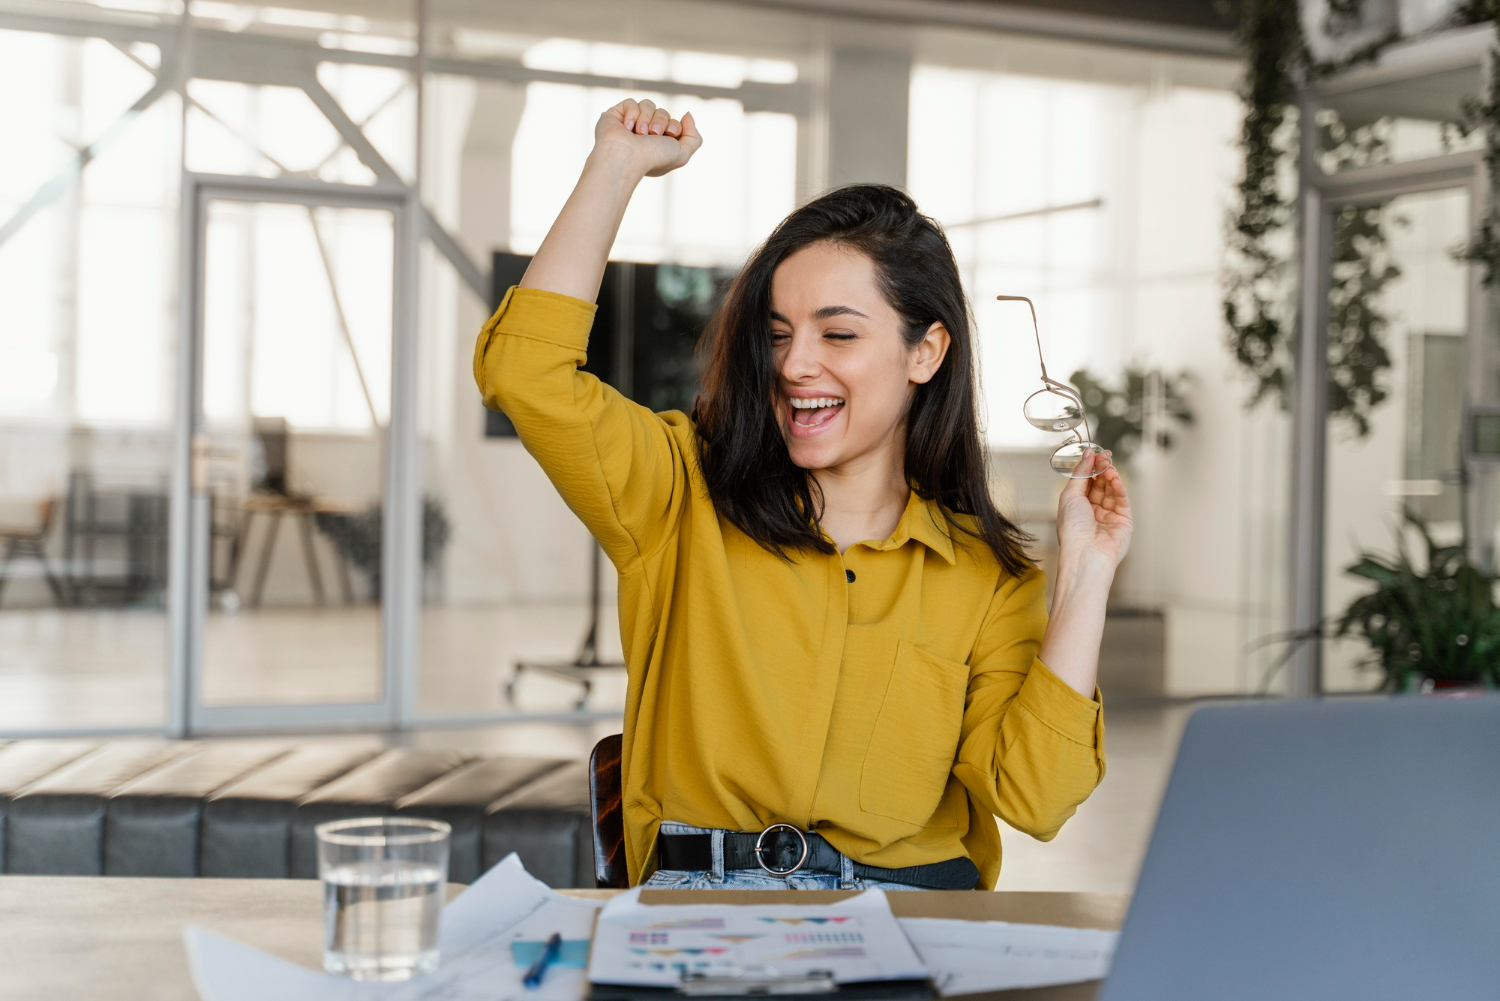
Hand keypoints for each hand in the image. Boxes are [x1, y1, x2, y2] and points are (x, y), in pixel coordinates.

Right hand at [591, 99, 701, 178]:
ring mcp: (630, 124)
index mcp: (659, 145)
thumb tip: (686, 115)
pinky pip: (630, 102)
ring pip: (648, 105)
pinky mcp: (615, 116)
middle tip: (653, 134)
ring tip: (640, 133)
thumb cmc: (654, 158)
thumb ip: (694, 137)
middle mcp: (645, 134)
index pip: (674, 123)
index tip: (670, 134)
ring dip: (647, 118)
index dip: (675, 126)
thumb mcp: (683, 153)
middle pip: (662, 112)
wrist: (627, 157)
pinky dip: (632, 113)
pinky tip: (627, 128)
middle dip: (661, 121)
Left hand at [1055, 450, 1132, 575]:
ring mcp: (1109, 516)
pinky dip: (1120, 488)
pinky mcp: (1123, 521)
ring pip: (1112, 491)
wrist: (1085, 553)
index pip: (1086, 482)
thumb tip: (1088, 454)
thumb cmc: (1072, 529)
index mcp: (1077, 506)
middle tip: (1105, 457)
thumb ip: (1081, 474)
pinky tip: (1116, 479)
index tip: (1095, 453)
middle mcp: (1093, 511)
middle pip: (1101, 484)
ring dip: (1111, 477)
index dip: (1091, 467)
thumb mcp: (1070, 495)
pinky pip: (1123, 501)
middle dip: (1102, 469)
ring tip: (1109, 468)